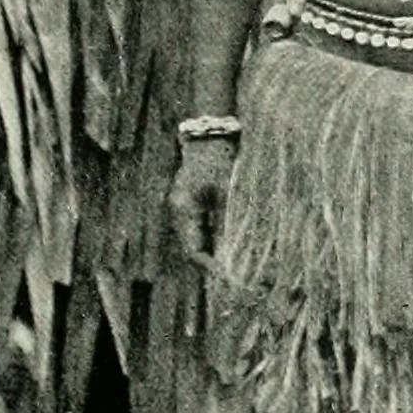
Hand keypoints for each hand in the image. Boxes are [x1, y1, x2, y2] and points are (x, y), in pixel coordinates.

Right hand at [169, 136, 236, 267]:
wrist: (211, 135)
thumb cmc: (220, 160)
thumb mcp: (227, 192)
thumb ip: (227, 222)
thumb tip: (232, 253)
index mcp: (184, 209)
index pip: (192, 250)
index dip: (210, 266)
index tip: (228, 276)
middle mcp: (178, 211)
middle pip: (192, 247)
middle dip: (212, 262)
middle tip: (234, 275)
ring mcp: (182, 206)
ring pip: (195, 239)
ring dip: (213, 251)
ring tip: (234, 263)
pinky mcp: (189, 202)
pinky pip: (199, 228)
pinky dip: (213, 237)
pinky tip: (229, 243)